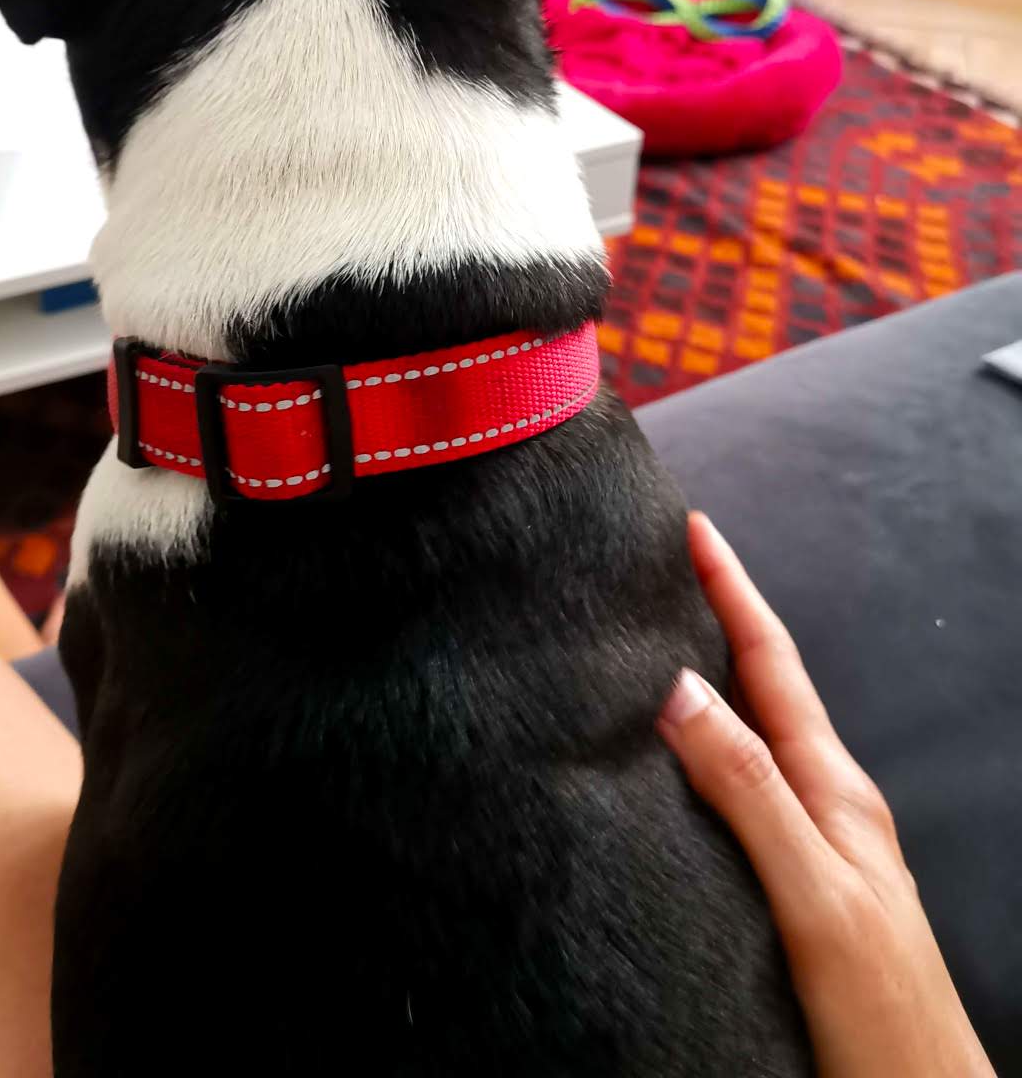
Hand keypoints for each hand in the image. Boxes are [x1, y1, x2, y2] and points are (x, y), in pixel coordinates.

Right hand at [657, 513, 994, 1077]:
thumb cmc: (881, 1012)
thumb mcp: (813, 895)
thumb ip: (750, 793)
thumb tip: (680, 689)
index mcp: (833, 788)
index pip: (773, 663)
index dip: (733, 589)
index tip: (694, 526)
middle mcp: (826, 803)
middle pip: (765, 688)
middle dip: (718, 619)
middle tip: (662, 567)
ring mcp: (816, 845)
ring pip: (753, 738)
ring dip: (711, 683)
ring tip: (656, 643)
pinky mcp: (796, 887)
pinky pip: (743, 790)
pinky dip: (706, 753)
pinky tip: (675, 766)